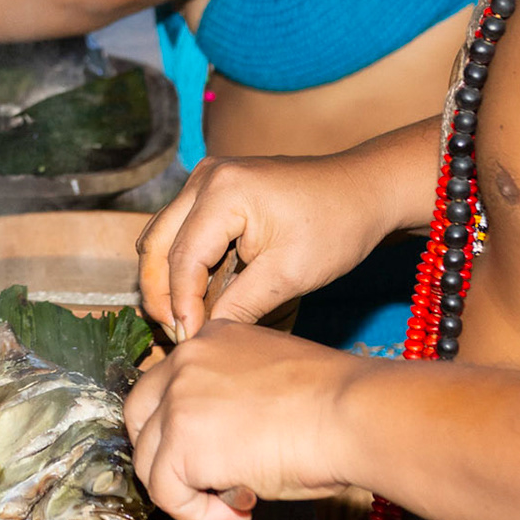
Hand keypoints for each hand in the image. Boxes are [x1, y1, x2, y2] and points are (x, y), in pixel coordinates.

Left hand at [125, 321, 369, 519]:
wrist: (351, 413)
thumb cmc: (333, 403)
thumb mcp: (271, 378)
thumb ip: (234, 396)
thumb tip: (220, 441)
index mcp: (211, 338)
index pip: (167, 383)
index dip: (181, 425)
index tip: (213, 453)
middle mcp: (186, 360)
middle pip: (139, 415)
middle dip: (160, 454)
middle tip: (196, 482)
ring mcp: (178, 400)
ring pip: (148, 461)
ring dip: (185, 491)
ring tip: (232, 503)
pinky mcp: (180, 443)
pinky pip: (166, 494)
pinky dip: (197, 515)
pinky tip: (239, 513)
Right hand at [138, 149, 397, 341]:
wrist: (363, 189)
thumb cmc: (336, 226)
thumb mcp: (290, 275)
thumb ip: (240, 306)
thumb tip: (202, 339)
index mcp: (223, 191)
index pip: (182, 258)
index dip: (181, 305)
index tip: (188, 342)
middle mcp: (205, 177)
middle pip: (156, 243)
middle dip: (160, 293)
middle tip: (175, 333)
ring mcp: (205, 178)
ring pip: (161, 235)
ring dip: (165, 278)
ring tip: (182, 319)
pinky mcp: (212, 188)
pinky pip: (180, 229)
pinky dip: (180, 262)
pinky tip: (195, 295)